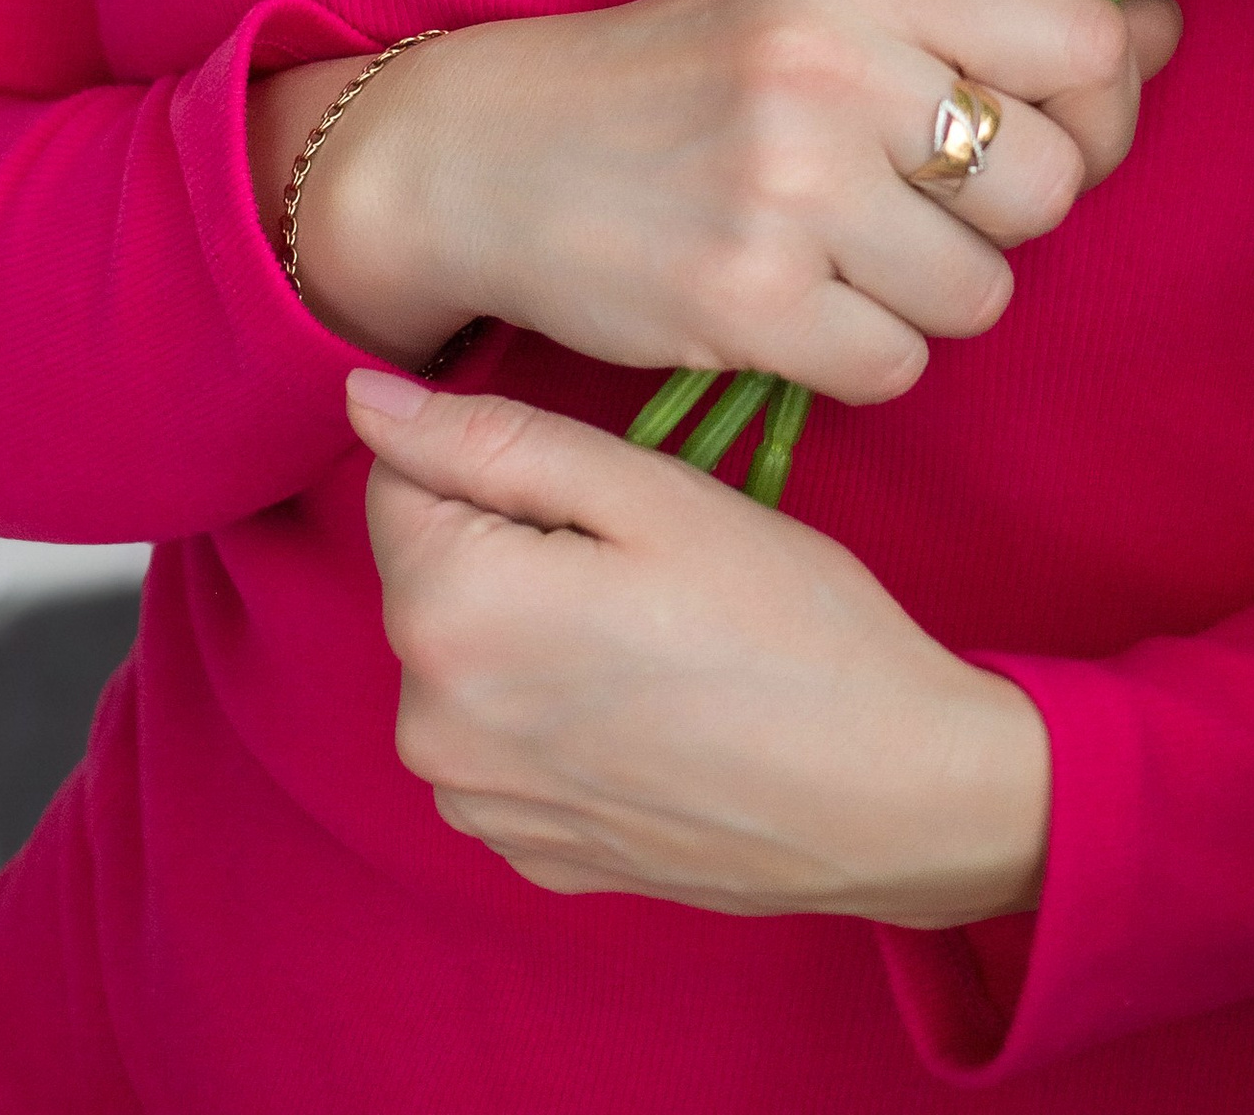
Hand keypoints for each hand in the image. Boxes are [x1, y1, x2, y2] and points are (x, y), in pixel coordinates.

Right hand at [248, 0, 1178, 389]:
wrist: (492, 153)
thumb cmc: (691, 73)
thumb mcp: (832, 0)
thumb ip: (995, 17)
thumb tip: (1168, 33)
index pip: (1088, 43)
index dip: (1100, 105)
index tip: (1044, 125)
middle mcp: (832, 64)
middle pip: (1052, 186)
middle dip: (1002, 213)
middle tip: (912, 197)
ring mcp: (787, 189)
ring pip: (982, 293)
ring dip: (927, 292)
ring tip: (838, 245)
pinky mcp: (745, 304)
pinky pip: (897, 368)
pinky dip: (860, 352)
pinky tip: (794, 300)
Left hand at [348, 371, 1046, 924]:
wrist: (888, 794)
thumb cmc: (786, 625)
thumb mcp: (650, 492)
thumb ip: (493, 439)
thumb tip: (364, 399)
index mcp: (449, 614)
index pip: (402, 480)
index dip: (506, 464)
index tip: (602, 495)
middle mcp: (428, 726)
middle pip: (435, 573)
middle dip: (518, 546)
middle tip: (650, 566)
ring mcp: (475, 805)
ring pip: (469, 657)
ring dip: (533, 631)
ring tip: (658, 641)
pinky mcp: (525, 854)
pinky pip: (504, 741)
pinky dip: (556, 712)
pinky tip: (651, 712)